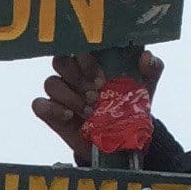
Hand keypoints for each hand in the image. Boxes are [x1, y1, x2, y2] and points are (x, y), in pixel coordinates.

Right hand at [32, 50, 162, 162]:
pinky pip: (39, 104)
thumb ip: (151, 68)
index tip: (104, 78)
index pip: (79, 47)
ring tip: (90, 111)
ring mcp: (61, 93)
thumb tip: (145, 56)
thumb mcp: (146, 87)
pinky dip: (52, 109)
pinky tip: (70, 117)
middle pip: (60, 61)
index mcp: (92, 62)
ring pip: (50, 82)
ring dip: (70, 96)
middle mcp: (73, 74)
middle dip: (77, 77)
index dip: (88, 60)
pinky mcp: (51, 113)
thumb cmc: (131, 106)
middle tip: (96, 94)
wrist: (123, 141)